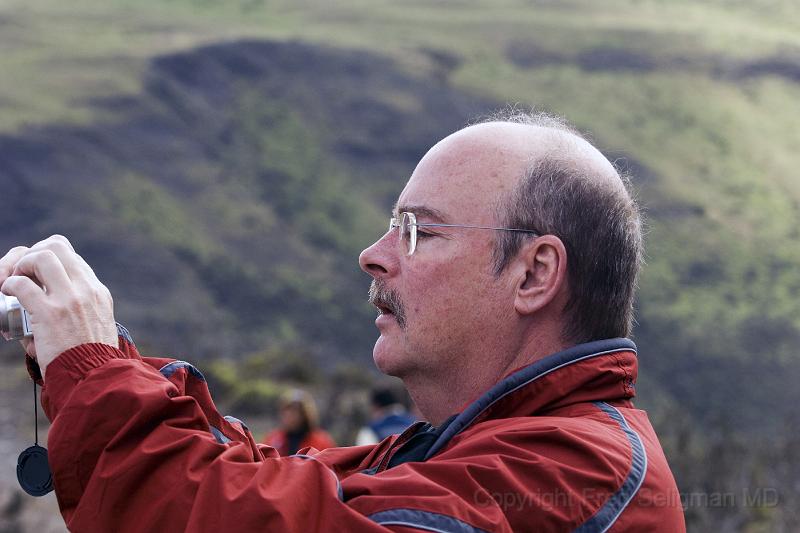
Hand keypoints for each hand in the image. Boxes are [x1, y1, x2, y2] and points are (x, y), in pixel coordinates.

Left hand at [0, 235, 117, 378]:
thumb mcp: (95, 326)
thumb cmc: (91, 359)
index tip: (36, 275)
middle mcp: (86, 289)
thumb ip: (77, 310)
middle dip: (32, 253)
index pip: (71, 257)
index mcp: (97, 292)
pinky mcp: (51, 313)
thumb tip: (45, 305)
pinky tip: (7, 294)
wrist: (96, 377)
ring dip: (22, 265)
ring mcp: (70, 299)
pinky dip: (10, 285)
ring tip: (15, 282)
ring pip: (42, 256)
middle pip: (56, 245)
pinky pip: (22, 284)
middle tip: (22, 274)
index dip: (48, 260)